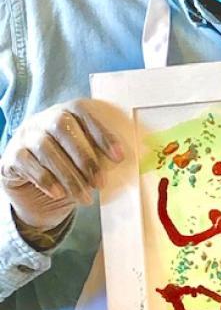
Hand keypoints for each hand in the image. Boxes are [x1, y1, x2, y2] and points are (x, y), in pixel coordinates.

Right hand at [0, 99, 123, 230]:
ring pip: (46, 148)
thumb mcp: (84, 158)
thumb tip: (120, 163)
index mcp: (67, 112)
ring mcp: (25, 135)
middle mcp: (44, 118)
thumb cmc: (67, 166)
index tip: (119, 158)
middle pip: (63, 128)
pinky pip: (28, 164)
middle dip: (85, 158)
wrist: (32, 187)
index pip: (85, 115)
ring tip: (85, 197)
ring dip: (68, 176)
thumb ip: (98, 155)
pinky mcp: (12, 155)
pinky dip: (46, 180)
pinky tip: (59, 194)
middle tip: (101, 183)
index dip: (103, 135)